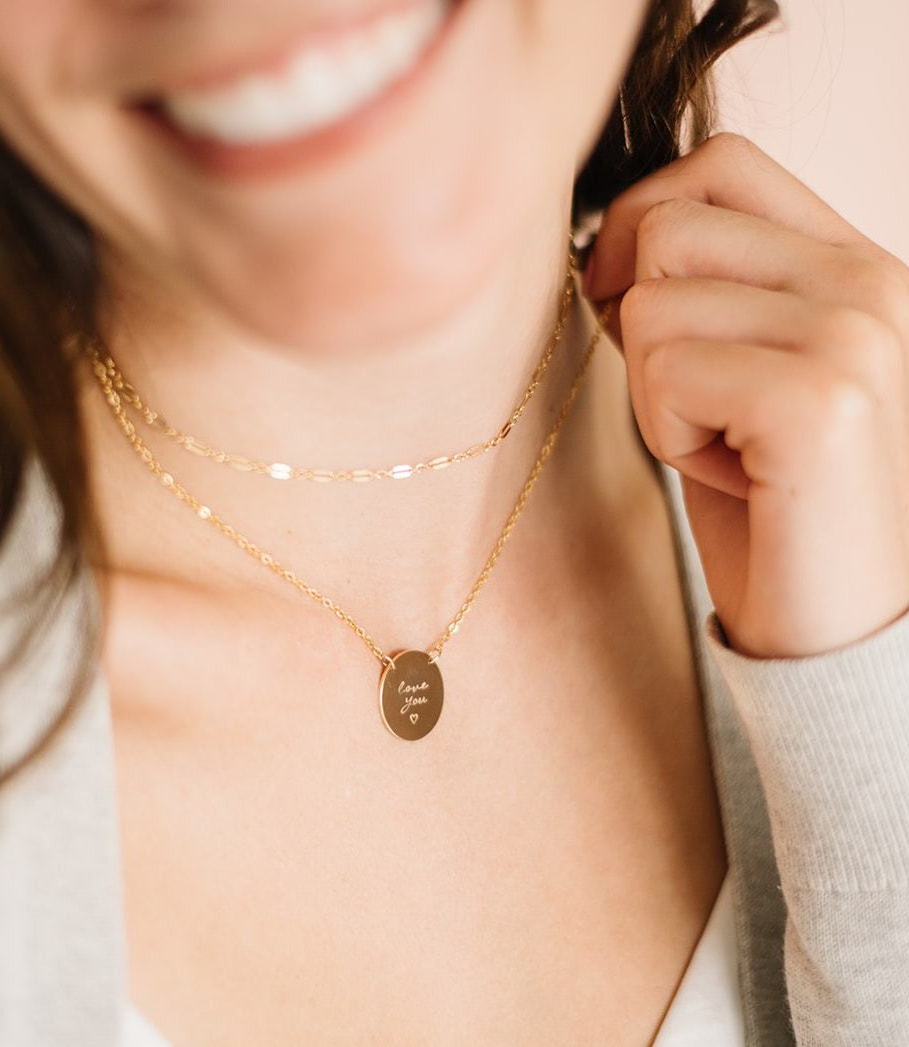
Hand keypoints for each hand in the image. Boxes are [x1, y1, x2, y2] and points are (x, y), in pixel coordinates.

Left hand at [580, 132, 908, 658]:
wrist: (836, 623)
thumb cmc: (770, 500)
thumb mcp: (734, 374)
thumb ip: (700, 292)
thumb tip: (603, 246)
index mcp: (852, 264)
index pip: (720, 166)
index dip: (640, 221)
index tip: (625, 301)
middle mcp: (869, 281)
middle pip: (666, 226)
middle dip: (643, 326)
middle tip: (698, 407)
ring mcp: (853, 335)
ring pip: (652, 301)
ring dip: (656, 392)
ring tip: (723, 447)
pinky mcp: (818, 401)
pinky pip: (665, 369)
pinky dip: (669, 434)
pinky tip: (729, 475)